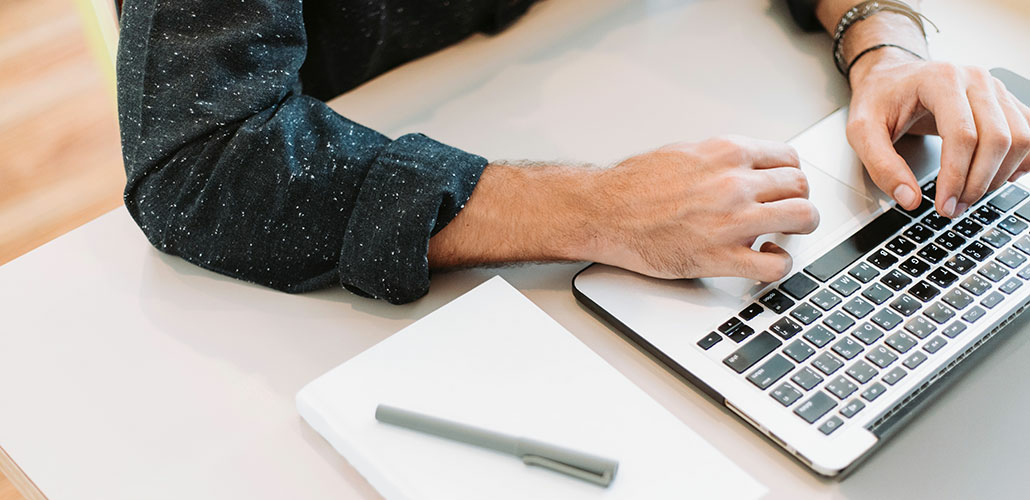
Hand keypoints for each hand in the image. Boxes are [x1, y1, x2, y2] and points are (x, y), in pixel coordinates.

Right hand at [586, 136, 818, 281]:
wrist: (605, 213)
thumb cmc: (632, 186)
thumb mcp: (685, 153)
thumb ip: (722, 160)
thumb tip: (743, 168)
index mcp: (727, 153)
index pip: (788, 157)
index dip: (790, 175)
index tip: (784, 187)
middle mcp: (735, 183)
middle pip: (800, 187)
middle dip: (797, 200)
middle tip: (786, 212)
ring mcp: (732, 221)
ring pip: (802, 218)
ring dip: (799, 228)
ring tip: (783, 235)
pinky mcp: (721, 257)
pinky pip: (774, 265)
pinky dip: (778, 264)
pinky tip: (765, 259)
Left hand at [847, 52, 1029, 217]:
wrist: (891, 76)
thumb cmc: (878, 98)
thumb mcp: (861, 130)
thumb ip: (881, 166)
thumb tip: (909, 199)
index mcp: (941, 80)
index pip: (963, 135)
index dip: (956, 177)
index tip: (943, 205)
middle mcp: (976, 80)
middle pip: (999, 138)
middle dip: (978, 182)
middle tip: (953, 208)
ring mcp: (995, 90)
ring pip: (1020, 138)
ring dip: (999, 176)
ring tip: (967, 196)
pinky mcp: (1004, 103)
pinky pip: (1029, 133)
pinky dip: (1019, 161)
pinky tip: (996, 177)